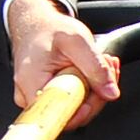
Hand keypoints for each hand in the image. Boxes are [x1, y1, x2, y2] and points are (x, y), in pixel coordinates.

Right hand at [6, 0, 119, 128]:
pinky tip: (94, 71)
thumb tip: (110, 93)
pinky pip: (72, 102)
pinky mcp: (47, 99)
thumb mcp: (77, 40)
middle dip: (97, 93)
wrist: (36, 24)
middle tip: (107, 67)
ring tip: (102, 64)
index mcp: (32, 83)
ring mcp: (37, 100)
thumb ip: (95, 67)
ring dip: (95, 88)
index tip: (98, 94)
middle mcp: (29, 97)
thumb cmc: (49, 29)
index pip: (59, 116)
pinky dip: (88, 88)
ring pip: (74, 109)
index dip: (84, 111)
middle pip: (71, 114)